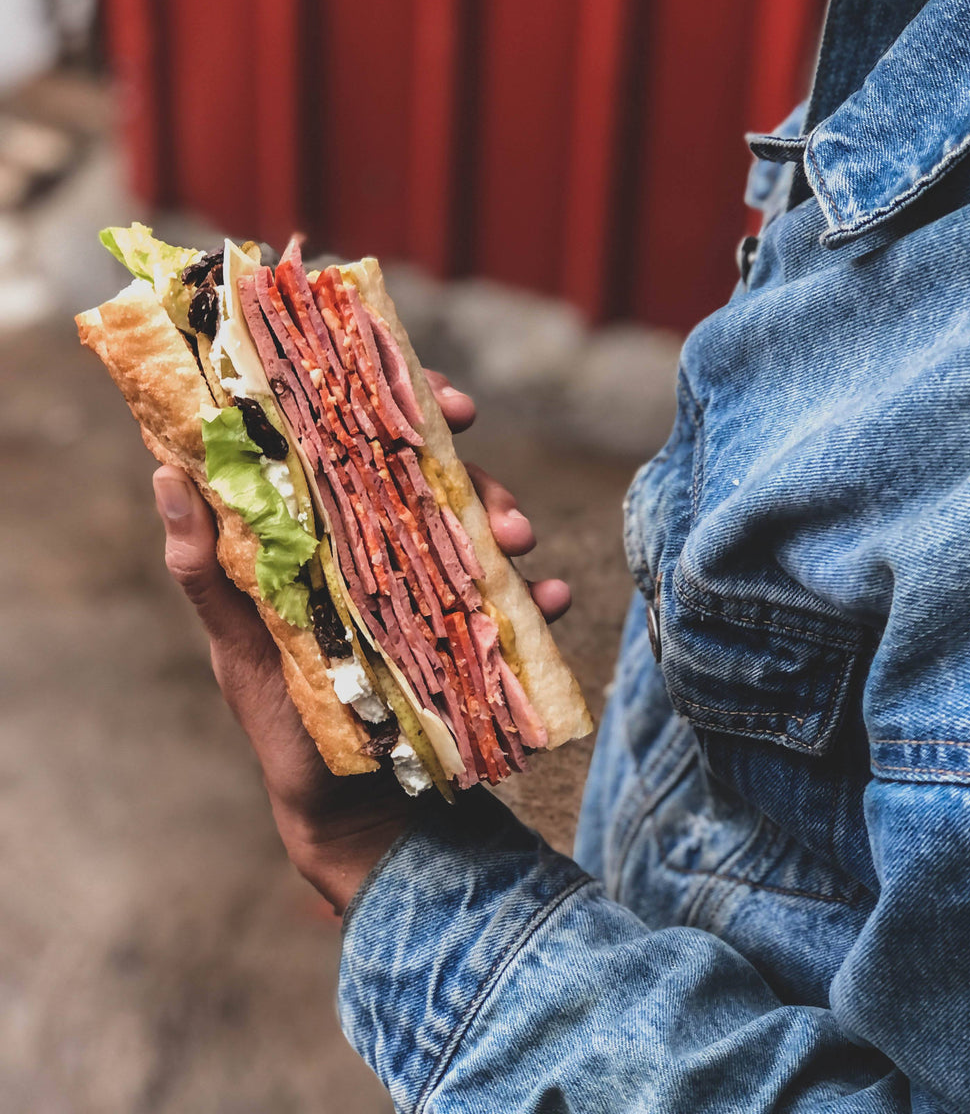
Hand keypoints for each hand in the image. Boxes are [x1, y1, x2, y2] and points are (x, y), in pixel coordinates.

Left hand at [152, 370, 569, 913]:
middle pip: (434, 483)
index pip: (360, 450)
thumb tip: (166, 473)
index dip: (397, 408)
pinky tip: (555, 598)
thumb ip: (208, 575)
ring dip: (508, 524)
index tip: (436, 399)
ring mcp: (434, 593)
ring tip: (521, 545)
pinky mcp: (473, 635)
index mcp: (327, 538)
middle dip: (473, 475)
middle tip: (490, 495)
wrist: (356, 818)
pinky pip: (517, 601)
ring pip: (479, 531)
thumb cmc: (286, 729)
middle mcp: (385, 553)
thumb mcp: (241, 650)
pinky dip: (540, 593)